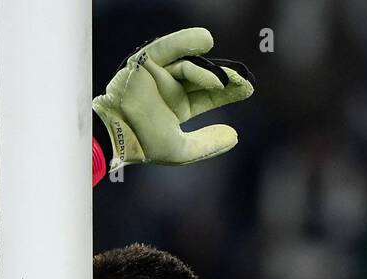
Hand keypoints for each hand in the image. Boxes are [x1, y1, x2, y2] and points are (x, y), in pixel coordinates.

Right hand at [93, 27, 254, 169]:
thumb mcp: (183, 149)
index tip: (249, 90)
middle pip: (201, 78)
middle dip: (224, 79)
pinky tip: (206, 41)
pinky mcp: (144, 62)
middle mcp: (169, 88)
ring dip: (209, 67)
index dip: (227, 93)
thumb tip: (235, 136)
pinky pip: (167, 47)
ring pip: (187, 63)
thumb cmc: (145, 145)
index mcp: (177, 107)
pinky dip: (185, 41)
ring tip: (229, 74)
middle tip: (243, 81)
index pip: (207, 95)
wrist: (118, 137)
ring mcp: (157, 74)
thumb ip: (208, 144)